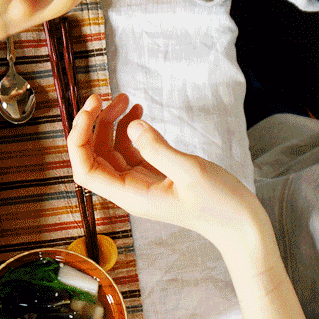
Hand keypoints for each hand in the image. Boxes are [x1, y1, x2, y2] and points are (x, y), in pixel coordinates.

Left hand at [67, 94, 265, 255]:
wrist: (239, 223)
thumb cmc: (218, 203)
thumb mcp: (190, 171)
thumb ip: (158, 148)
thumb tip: (131, 126)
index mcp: (130, 195)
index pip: (86, 170)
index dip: (79, 140)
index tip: (90, 109)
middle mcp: (128, 190)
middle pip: (94, 157)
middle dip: (94, 125)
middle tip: (104, 96)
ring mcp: (139, 183)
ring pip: (111, 151)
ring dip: (112, 124)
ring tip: (126, 99)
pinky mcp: (153, 175)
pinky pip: (130, 151)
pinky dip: (129, 130)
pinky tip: (137, 113)